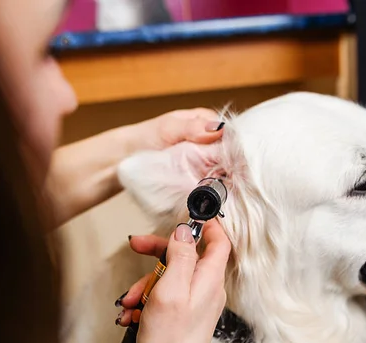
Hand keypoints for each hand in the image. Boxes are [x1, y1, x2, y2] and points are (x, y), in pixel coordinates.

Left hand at [44, 108, 223, 226]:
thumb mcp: (169, 128)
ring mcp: (204, 159)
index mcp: (206, 122)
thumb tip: (218, 129)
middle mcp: (209, 140)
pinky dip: (214, 189)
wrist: (122, 160)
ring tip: (231, 191)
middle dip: (235, 167)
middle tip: (238, 181)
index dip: (240, 147)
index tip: (244, 162)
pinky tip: (218, 196)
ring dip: (225, 180)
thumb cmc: (144, 138)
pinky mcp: (197, 177)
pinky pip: (211, 182)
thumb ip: (193, 127)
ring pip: (223, 170)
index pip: (232, 133)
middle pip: (231, 154)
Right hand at [117, 220, 230, 342]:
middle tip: (137, 245)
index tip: (189, 214)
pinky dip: (147, 301)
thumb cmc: (170, 341)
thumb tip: (185, 231)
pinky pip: (165, 296)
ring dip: (145, 284)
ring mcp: (196, 303)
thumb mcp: (171, 288)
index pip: (219, 240)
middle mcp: (207, 289)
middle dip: (158, 253)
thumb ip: (181, 255)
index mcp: (210, 278)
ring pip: (170, 277)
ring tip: (130, 302)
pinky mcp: (184, 316)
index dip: (206, 224)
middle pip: (186, 256)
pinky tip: (133, 314)